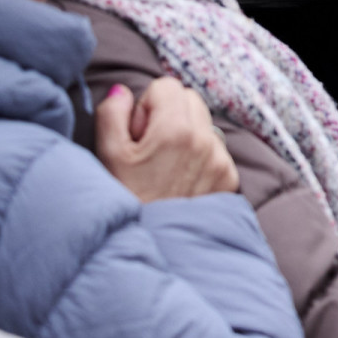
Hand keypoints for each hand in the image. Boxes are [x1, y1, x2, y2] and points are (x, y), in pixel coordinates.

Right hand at [95, 77, 238, 201]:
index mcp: (176, 130)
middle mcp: (206, 142)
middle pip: (190, 99)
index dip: (147, 106)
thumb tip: (122, 91)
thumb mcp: (108, 157)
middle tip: (149, 150)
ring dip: (185, 136)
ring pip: (204, 124)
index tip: (139, 134)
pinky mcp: (229, 179)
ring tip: (163, 170)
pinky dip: (198, 157)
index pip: (167, 85)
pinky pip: (214, 150)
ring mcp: (221, 161)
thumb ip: (112, 114)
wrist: (154, 251)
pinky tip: (178, 182)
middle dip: (168, 115)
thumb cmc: (125, 205)